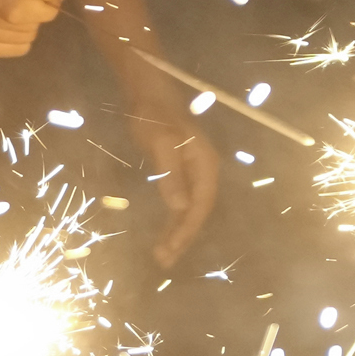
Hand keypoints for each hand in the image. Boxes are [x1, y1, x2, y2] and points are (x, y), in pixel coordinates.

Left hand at [139, 122, 222, 269]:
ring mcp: (192, 173)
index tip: (171, 248)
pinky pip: (180, 202)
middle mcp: (204, 172)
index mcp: (206, 165)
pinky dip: (172, 220)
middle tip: (164, 261)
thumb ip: (171, 176)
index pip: (201, 205)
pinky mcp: (180, 173)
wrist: (148, 94)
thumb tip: (179, 208)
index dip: (187, 229)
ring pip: (188, 209)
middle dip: (182, 237)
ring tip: (162, 255)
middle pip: (197, 211)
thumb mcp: (160, 144)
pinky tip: (164, 233)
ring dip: (177, 232)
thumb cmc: (154, 116)